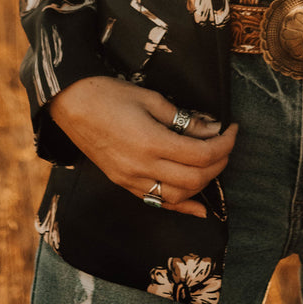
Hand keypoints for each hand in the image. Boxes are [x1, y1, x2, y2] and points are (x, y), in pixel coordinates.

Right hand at [48, 75, 237, 217]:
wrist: (71, 105)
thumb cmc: (109, 94)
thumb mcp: (150, 98)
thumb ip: (182, 119)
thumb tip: (212, 129)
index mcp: (151, 142)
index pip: (201, 154)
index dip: (224, 144)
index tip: (232, 129)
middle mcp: (142, 168)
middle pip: (194, 178)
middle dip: (218, 163)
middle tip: (226, 143)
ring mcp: (131, 180)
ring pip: (178, 196)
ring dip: (202, 183)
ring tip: (214, 164)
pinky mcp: (124, 184)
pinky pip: (157, 203)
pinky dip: (181, 207)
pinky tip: (199, 209)